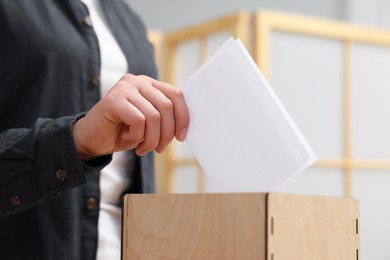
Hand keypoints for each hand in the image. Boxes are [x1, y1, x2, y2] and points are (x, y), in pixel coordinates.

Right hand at [72, 74, 188, 159]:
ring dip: (152, 139)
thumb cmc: (123, 132)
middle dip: (167, 133)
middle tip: (160, 149)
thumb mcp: (149, 125)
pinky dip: (137, 136)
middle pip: (167, 106)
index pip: (176, 95)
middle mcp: (138, 81)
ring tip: (144, 148)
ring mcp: (125, 88)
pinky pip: (138, 120)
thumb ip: (164, 119)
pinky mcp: (113, 99)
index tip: (181, 137)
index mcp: (150, 84)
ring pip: (154, 116)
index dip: (183, 117)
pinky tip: (128, 138)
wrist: (92, 139)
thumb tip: (183, 128)